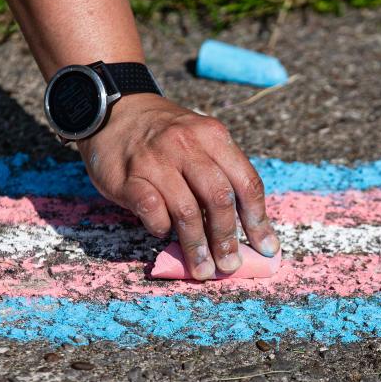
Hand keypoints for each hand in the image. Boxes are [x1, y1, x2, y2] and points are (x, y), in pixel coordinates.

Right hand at [77, 94, 279, 280]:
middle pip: (219, 199)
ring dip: (197, 246)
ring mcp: (156, 160)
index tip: (266, 247)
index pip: (247, 182)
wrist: (114, 112)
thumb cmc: (165, 138)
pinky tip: (164, 233)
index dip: (258, 220)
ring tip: (203, 270)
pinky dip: (162, 228)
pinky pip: (152, 211)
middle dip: (227, 239)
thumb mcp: (199, 141)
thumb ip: (219, 176)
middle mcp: (187, 144)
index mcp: (213, 136)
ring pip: (187, 211)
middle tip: (230, 265)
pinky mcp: (129, 178)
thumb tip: (244, 232)